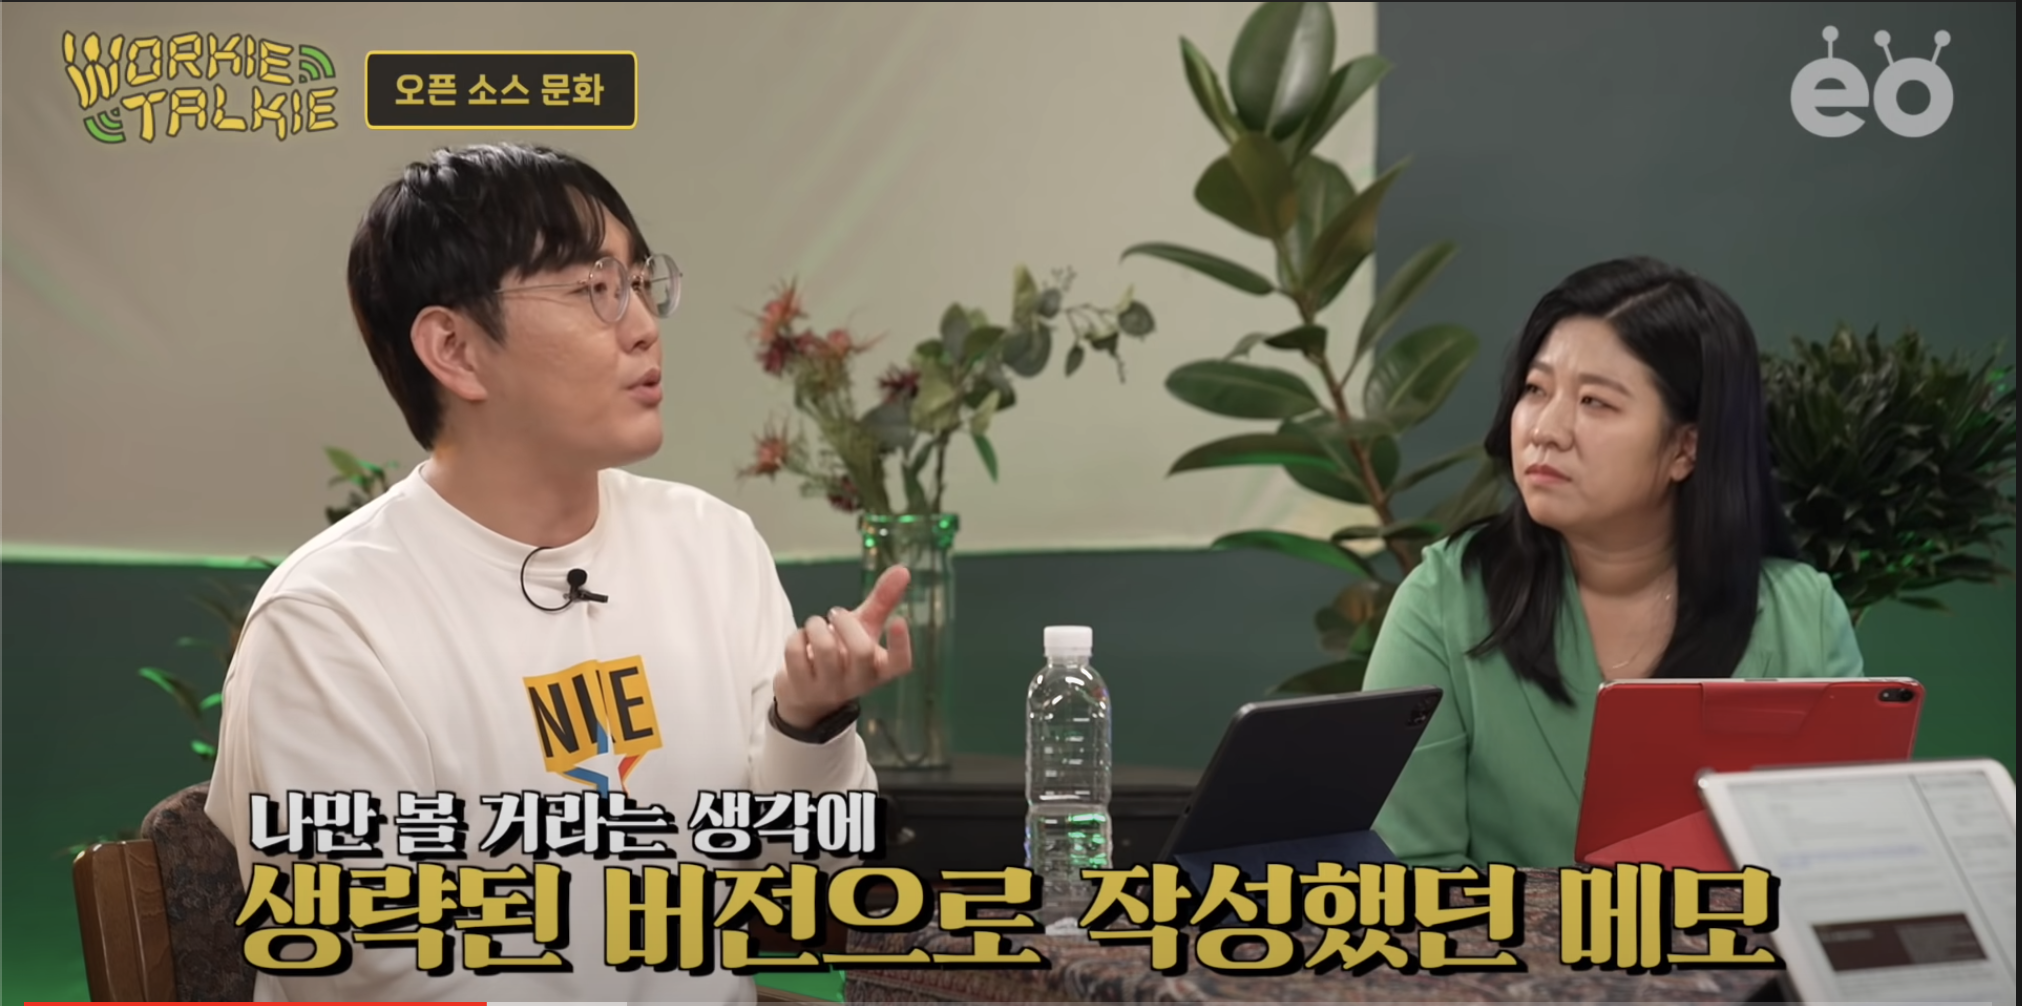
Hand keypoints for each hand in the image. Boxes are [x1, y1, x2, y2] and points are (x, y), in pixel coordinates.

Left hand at [775, 565, 913, 729]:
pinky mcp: (801, 688)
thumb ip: (883, 601)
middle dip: (846, 622)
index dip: (901, 644)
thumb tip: (903, 569)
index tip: (899, 619)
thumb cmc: (844, 654)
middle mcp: (858, 682)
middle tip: (837, 613)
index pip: (900, 664)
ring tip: (816, 625)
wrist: (808, 694)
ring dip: (816, 625)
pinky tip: (801, 640)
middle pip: (861, 651)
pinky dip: (797, 637)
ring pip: (825, 649)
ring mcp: (828, 688)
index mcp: (879, 669)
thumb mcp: (865, 629)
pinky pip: (796, 653)